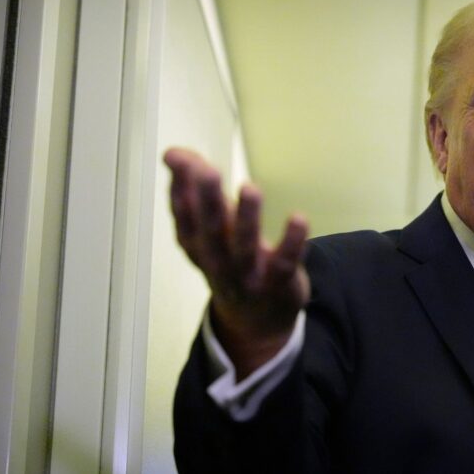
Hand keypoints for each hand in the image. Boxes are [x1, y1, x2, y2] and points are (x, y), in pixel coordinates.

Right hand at [164, 148, 309, 377]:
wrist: (257, 321)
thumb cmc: (229, 260)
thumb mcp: (210, 229)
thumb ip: (194, 189)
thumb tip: (174, 152)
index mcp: (197, 247)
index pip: (184, 217)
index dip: (180, 189)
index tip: (178, 159)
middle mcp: (218, 262)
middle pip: (210, 231)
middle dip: (208, 201)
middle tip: (208, 170)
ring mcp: (247, 276)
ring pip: (244, 247)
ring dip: (246, 219)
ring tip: (250, 189)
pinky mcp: (278, 283)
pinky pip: (285, 263)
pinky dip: (292, 242)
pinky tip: (299, 218)